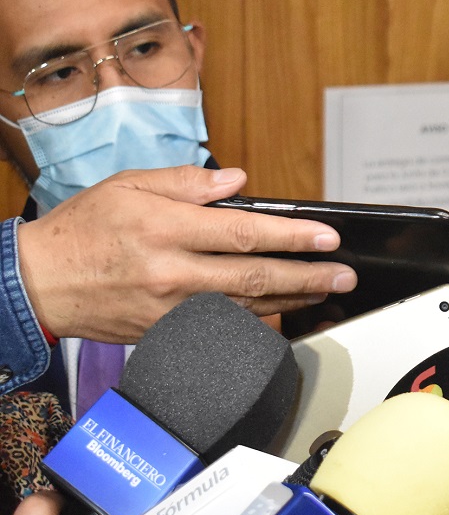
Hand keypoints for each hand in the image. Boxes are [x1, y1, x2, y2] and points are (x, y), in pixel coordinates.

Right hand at [16, 166, 356, 340]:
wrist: (37, 283)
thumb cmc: (82, 230)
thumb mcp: (128, 185)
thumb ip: (186, 182)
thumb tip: (237, 182)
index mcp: (165, 228)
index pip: (245, 233)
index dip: (292, 237)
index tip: (327, 238)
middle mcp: (172, 271)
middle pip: (255, 275)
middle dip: (308, 276)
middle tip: (344, 274)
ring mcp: (170, 308)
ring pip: (246, 305)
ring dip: (292, 300)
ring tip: (325, 291)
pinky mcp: (165, 332)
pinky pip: (221, 328)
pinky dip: (256, 323)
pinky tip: (282, 316)